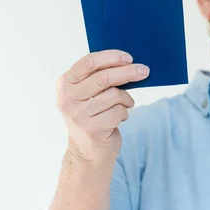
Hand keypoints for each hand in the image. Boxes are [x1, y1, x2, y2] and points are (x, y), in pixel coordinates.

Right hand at [56, 49, 149, 163]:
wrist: (88, 151)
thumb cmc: (94, 115)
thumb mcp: (88, 94)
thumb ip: (99, 77)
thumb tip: (129, 62)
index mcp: (65, 84)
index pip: (88, 62)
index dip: (111, 57)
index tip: (128, 58)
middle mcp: (67, 98)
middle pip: (103, 77)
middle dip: (128, 72)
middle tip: (145, 71)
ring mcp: (77, 115)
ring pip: (113, 95)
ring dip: (126, 99)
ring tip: (126, 104)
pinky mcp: (91, 129)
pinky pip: (118, 112)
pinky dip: (124, 113)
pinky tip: (119, 118)